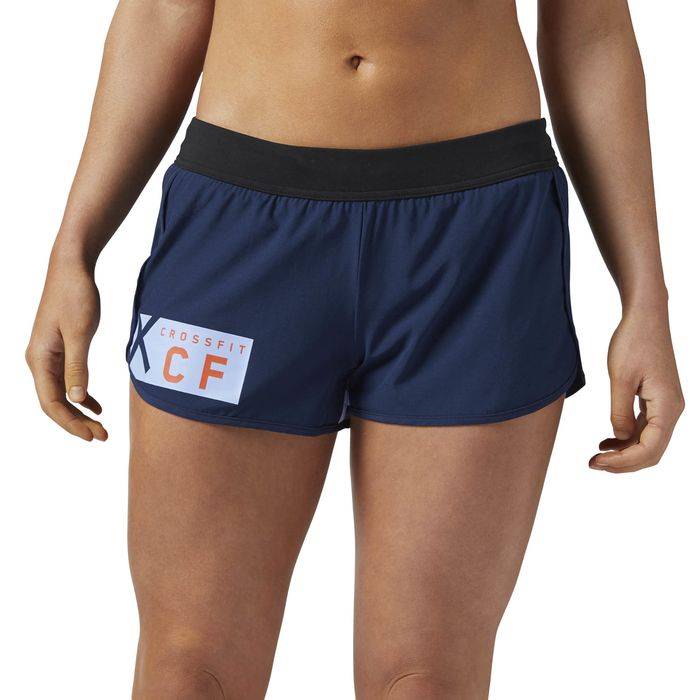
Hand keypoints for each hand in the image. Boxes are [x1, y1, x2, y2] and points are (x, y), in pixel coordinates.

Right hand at [26, 251, 107, 440]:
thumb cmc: (75, 296)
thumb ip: (78, 367)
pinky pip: (68, 381)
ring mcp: (48, 356)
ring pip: (62, 394)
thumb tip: (77, 399)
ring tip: (101, 427)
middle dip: (77, 423)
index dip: (71, 423)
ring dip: (80, 412)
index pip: (51, 403)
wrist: (72, 269)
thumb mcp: (80, 332)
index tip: (93, 436)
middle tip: (103, 437)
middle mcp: (39, 361)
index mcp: (39, 358)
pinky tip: (97, 407)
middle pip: (56, 403)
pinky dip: (82, 396)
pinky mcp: (60, 350)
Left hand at [590, 305, 682, 472]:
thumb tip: (621, 438)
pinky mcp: (657, 400)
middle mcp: (672, 410)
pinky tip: (606, 441)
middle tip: (593, 464)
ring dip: (624, 453)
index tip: (597, 462)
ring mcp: (666, 405)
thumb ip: (620, 411)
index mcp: (667, 406)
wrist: (645, 318)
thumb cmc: (633, 342)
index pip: (650, 449)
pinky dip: (627, 439)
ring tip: (597, 456)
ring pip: (648, 442)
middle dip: (624, 463)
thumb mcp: (620, 377)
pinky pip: (645, 428)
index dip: (624, 462)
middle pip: (652, 451)